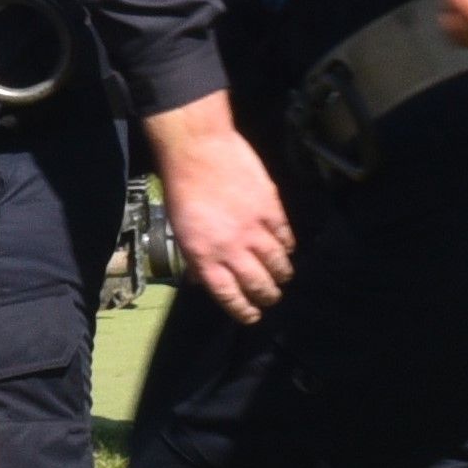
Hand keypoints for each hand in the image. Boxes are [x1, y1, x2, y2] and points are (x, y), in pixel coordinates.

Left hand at [140, 94, 292, 321]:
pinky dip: (288, 246)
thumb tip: (202, 280)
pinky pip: (285, 236)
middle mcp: (232, 249)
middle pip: (258, 284)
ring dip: (282, 274)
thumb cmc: (181, 189)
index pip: (229, 296)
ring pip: (277, 263)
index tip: (252, 316)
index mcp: (205, 258)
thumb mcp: (179, 231)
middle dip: (267, 296)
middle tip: (272, 298)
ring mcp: (254, 229)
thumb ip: (195, 259)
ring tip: (283, 277)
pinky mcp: (270, 209)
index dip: (244, 310)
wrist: (198, 150)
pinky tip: (288, 249)